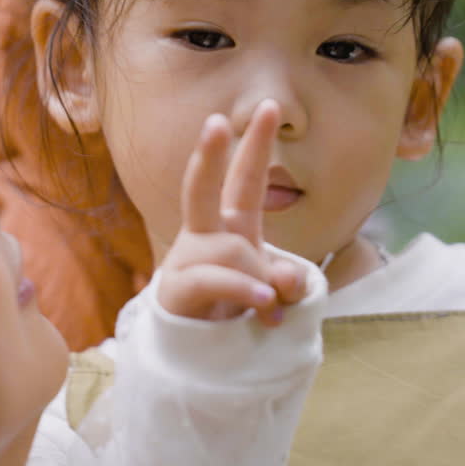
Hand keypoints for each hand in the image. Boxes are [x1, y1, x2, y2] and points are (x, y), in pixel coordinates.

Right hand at [157, 103, 307, 324]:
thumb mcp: (273, 297)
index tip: (268, 107)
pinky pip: (214, 279)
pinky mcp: (177, 291)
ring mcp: (187, 262)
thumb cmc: (235, 315)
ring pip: (228, 248)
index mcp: (230, 229)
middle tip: (216, 122)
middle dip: (210, 156)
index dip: (255, 145)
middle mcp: (204, 237)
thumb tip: (286, 281)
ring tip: (270, 301)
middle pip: (203, 189)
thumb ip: (287, 283)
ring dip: (257, 274)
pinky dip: (243, 287)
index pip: (245, 181)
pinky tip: (263, 299)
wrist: (197, 358)